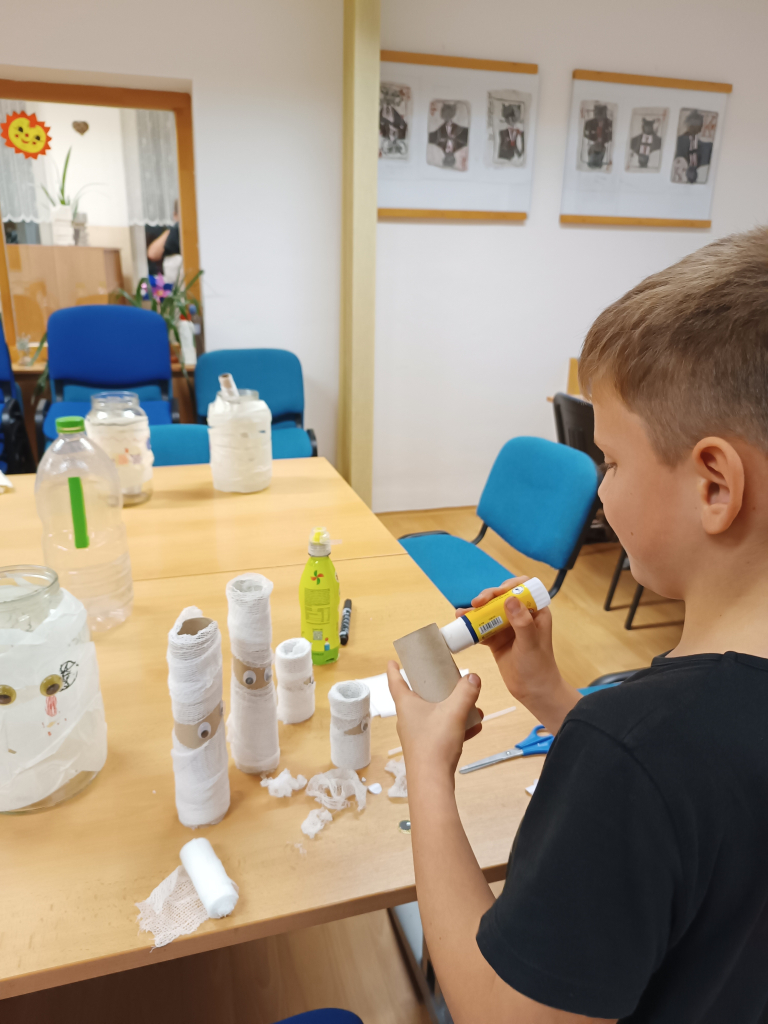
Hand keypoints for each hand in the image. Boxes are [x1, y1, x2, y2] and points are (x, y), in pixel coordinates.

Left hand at [387, 661, 482, 781]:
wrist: (432, 781)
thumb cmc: (435, 742)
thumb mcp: (454, 712)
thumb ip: (466, 692)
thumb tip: (473, 677)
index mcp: (406, 705)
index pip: (395, 682)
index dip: (394, 670)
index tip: (393, 661)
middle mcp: (408, 718)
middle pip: (418, 697)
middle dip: (434, 688)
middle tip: (444, 680)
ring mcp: (417, 735)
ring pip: (434, 715)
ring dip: (451, 709)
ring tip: (472, 707)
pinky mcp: (427, 749)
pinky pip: (442, 731)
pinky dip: (456, 727)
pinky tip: (475, 727)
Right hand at [458, 576, 565, 704]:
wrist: (533, 692)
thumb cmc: (538, 667)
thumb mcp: (530, 644)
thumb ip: (522, 622)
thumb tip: (509, 599)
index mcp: (536, 612)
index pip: (523, 589)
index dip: (509, 586)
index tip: (497, 593)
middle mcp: (521, 616)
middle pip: (502, 598)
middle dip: (488, 597)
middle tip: (476, 603)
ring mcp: (507, 628)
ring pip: (490, 611)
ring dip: (476, 610)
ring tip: (462, 613)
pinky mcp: (496, 639)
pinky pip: (482, 627)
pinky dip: (472, 625)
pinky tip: (462, 623)